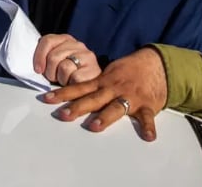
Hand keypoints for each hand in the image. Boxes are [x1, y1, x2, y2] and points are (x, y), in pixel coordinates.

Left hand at [33, 34, 100, 84]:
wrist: (93, 85)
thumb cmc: (69, 74)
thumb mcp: (56, 62)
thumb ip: (47, 58)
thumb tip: (36, 67)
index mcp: (66, 39)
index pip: (48, 40)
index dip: (39, 56)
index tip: (38, 69)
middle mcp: (78, 44)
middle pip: (53, 56)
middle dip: (50, 72)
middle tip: (54, 78)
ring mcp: (87, 56)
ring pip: (63, 67)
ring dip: (61, 79)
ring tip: (65, 81)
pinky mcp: (94, 69)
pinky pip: (74, 77)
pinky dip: (71, 84)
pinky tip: (74, 84)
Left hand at [41, 47, 167, 140]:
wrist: (155, 64)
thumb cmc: (128, 71)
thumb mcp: (108, 74)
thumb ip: (93, 86)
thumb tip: (73, 94)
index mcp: (103, 82)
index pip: (79, 88)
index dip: (62, 93)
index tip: (46, 99)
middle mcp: (113, 89)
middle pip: (93, 99)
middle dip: (77, 107)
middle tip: (63, 115)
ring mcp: (130, 97)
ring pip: (115, 107)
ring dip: (105, 117)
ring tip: (94, 126)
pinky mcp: (147, 105)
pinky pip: (147, 117)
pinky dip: (148, 126)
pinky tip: (148, 137)